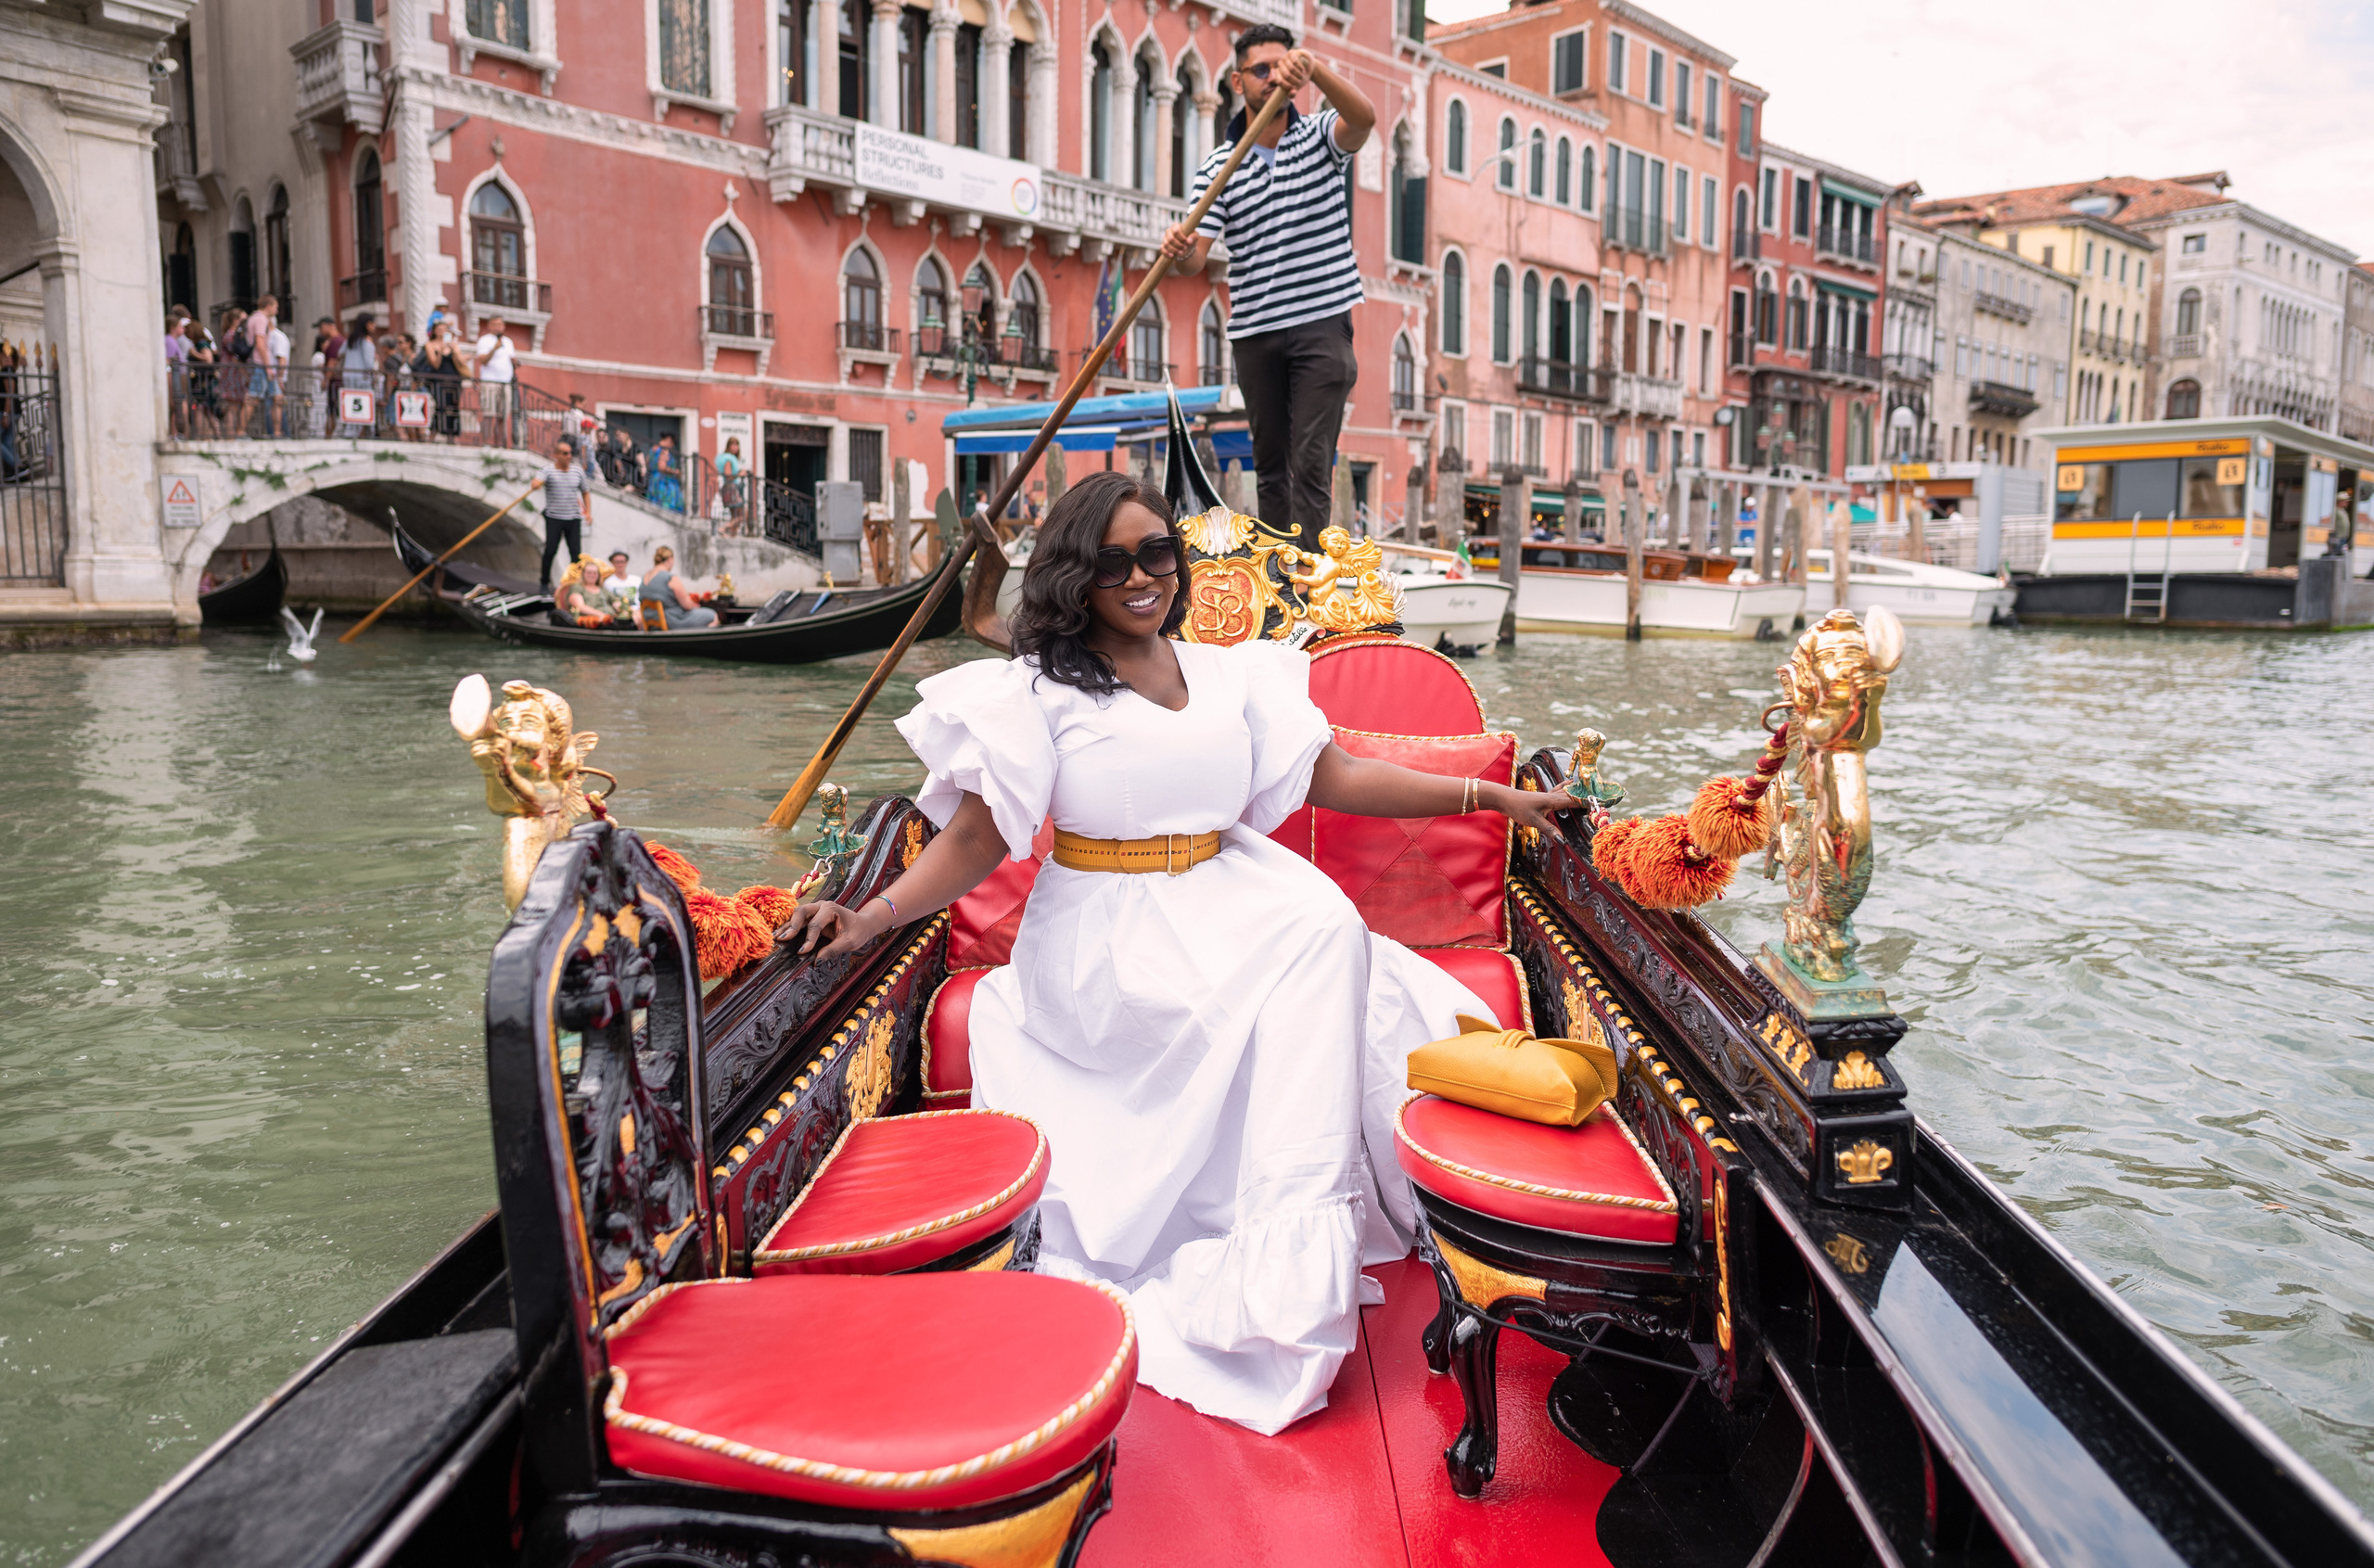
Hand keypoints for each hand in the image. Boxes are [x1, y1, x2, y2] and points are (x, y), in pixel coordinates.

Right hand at [775, 898, 891, 959]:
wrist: (863, 924)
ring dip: (787, 926)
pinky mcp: (812, 917)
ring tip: (776, 938)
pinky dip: (789, 928)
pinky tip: (780, 936)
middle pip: (801, 912)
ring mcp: (815, 910)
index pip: (815, 924)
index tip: (802, 952)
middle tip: (783, 940)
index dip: (808, 939)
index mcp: (831, 909)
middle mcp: (821, 906)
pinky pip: (798, 921)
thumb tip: (817, 961)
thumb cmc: (858, 931)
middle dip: (791, 926)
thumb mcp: (849, 942)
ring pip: (797, 915)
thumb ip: (833, 950)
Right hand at [1158, 223, 1195, 259]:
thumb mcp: (1195, 236)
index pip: (1176, 230)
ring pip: (1166, 245)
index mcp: (1176, 226)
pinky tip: (1172, 256)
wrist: (1186, 247)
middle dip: (1178, 245)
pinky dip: (1167, 253)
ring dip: (1174, 250)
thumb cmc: (1190, 238)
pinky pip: (1162, 249)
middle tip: (1184, 248)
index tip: (1186, 241)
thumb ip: (1193, 237)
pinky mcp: (1163, 246)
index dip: (1181, 237)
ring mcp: (1165, 239)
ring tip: (1181, 252)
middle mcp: (1169, 231)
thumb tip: (1189, 241)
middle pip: (1171, 239)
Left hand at [1274, 49, 1316, 95]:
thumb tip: (1292, 92)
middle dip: (1295, 80)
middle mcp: (1279, 65)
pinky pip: (1295, 61)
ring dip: (1299, 74)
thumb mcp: (1297, 87)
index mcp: (1278, 73)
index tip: (1294, 87)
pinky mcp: (1291, 53)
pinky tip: (1303, 70)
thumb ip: (1293, 93)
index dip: (1287, 85)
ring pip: (1291, 68)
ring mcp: (1284, 58)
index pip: (1279, 81)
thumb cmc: (1300, 77)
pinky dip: (1300, 67)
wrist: (1308, 66)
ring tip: (1302, 75)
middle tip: (1300, 81)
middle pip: (1286, 75)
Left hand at [1485, 782, 1587, 838]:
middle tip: (1597, 796)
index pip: (1573, 801)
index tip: (1598, 804)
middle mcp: (1551, 796)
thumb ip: (1550, 830)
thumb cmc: (1518, 808)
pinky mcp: (1541, 797)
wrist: (1504, 799)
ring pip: (1565, 791)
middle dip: (1584, 796)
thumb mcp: (1535, 822)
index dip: (1586, 803)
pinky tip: (1566, 784)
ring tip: (1586, 786)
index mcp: (1552, 801)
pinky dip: (1565, 787)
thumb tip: (1563, 840)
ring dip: (1576, 790)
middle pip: (1571, 795)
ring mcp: (1546, 795)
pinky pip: (1557, 790)